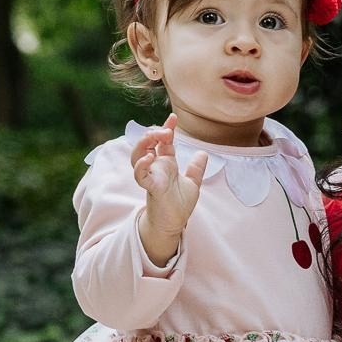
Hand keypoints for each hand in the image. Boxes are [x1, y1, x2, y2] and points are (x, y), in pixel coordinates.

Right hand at [132, 114, 208, 239]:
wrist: (174, 223)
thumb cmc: (179, 204)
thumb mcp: (192, 183)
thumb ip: (196, 169)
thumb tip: (203, 153)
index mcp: (166, 164)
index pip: (163, 141)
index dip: (167, 128)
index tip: (174, 118)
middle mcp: (156, 167)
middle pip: (148, 144)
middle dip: (155, 133)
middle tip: (166, 131)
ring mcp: (151, 176)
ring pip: (138, 155)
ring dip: (143, 144)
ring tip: (153, 137)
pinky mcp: (150, 187)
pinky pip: (140, 175)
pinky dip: (141, 165)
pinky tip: (149, 157)